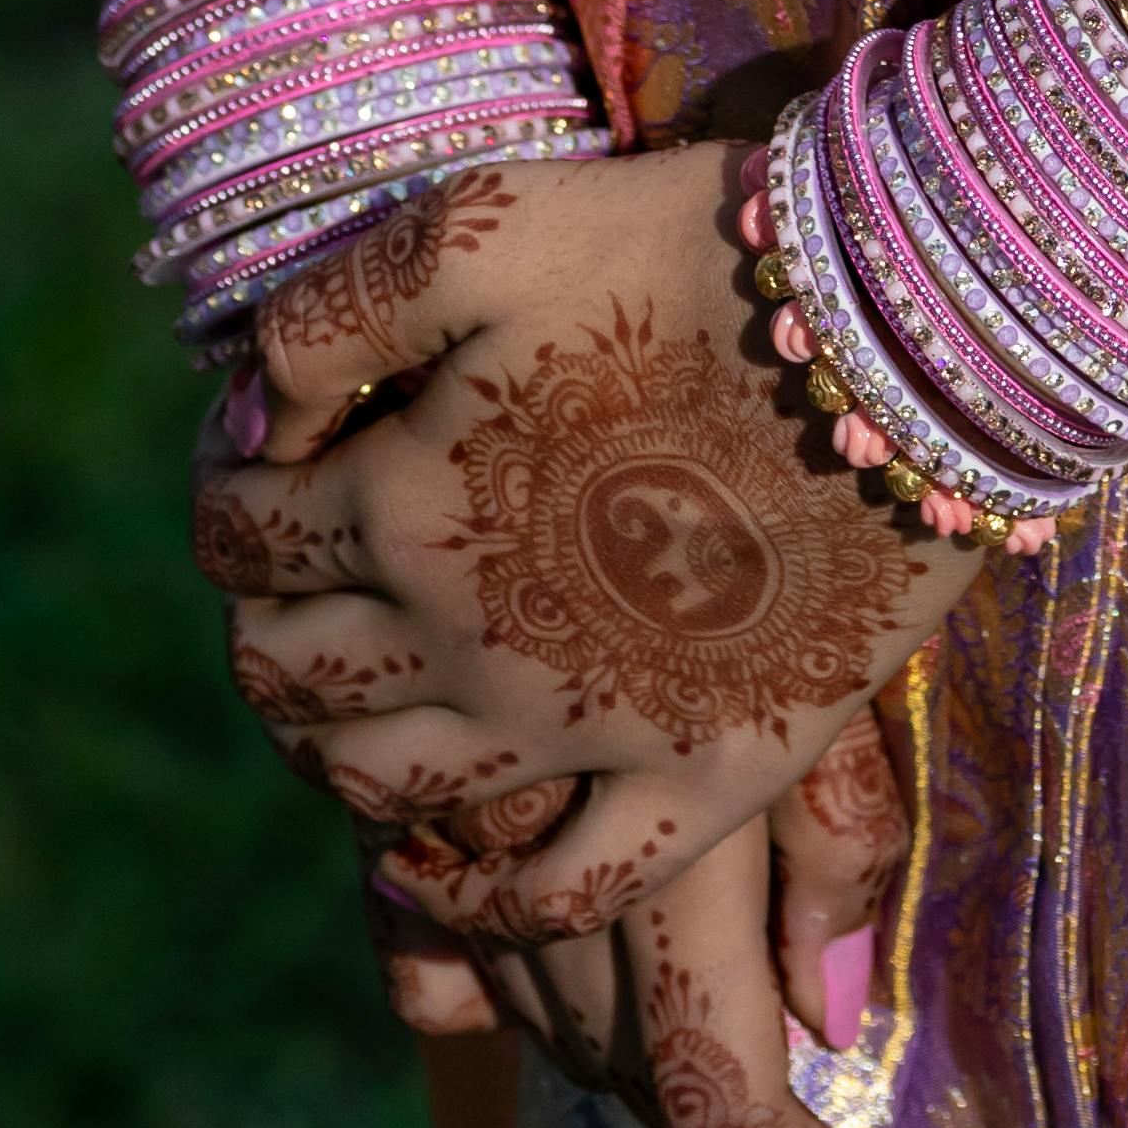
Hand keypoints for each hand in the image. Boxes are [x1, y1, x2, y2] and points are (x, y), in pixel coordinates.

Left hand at [188, 145, 976, 1127]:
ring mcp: (581, 732)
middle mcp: (464, 646)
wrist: (902, 323)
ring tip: (353, 699)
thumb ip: (330, 320)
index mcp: (401, 508)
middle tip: (293, 583)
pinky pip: (559, 893)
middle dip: (261, 624)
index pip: (240, 540)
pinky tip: (438, 869)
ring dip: (332, 752)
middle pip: (292, 678)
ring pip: (387, 794)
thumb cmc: (688, 250)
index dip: (224, 499)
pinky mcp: (699, 775)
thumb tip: (249, 424)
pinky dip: (475, 902)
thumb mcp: (483, 225)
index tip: (255, 467)